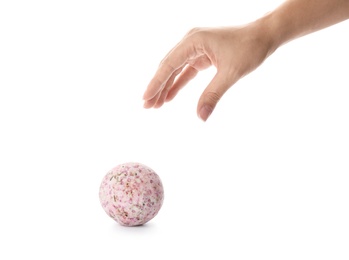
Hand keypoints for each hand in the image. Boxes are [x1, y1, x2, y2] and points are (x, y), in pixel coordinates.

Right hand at [143, 22, 275, 120]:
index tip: (145, 98)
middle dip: (157, 87)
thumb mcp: (231, 73)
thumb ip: (213, 94)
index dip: (156, 83)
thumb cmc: (250, 48)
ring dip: (165, 86)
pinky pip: (185, 71)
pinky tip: (170, 96)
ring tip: (156, 104)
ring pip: (175, 69)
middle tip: (147, 106)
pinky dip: (178, 83)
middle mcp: (191, 41)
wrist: (265, 35)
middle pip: (168, 67)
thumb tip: (201, 117)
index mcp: (194, 40)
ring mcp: (195, 48)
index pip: (169, 64)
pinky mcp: (202, 54)